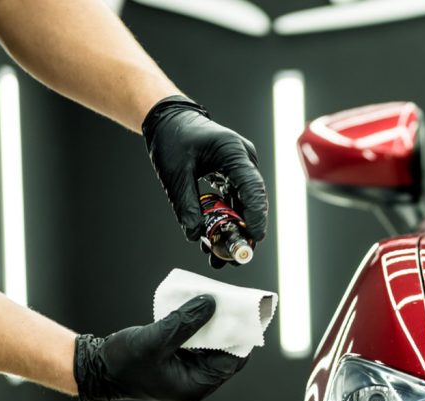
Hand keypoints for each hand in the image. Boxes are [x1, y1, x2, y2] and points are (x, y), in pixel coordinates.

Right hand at [73, 295, 246, 400]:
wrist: (95, 369)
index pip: (232, 361)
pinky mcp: (179, 360)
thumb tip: (211, 303)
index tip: (244, 314)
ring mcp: (188, 371)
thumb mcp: (155, 340)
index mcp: (196, 386)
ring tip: (218, 300)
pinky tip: (199, 307)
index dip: (240, 337)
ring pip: (212, 345)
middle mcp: (196, 381)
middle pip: (225, 352)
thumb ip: (184, 323)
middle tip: (232, 302)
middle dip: (228, 328)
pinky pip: (197, 341)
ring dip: (214, 324)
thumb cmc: (123, 362)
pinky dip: (199, 326)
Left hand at [142, 96, 267, 265]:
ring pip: (244, 204)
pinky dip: (227, 219)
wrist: (168, 120)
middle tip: (235, 257)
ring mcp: (240, 168)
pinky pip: (234, 201)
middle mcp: (243, 160)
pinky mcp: (232, 176)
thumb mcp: (175, 173)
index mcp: (233, 152)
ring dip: (234, 229)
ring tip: (221, 256)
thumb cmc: (173, 137)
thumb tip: (195, 234)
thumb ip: (186, 204)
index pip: (252, 188)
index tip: (253, 238)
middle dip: (244, 230)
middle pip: (252, 201)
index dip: (256, 215)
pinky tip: (216, 238)